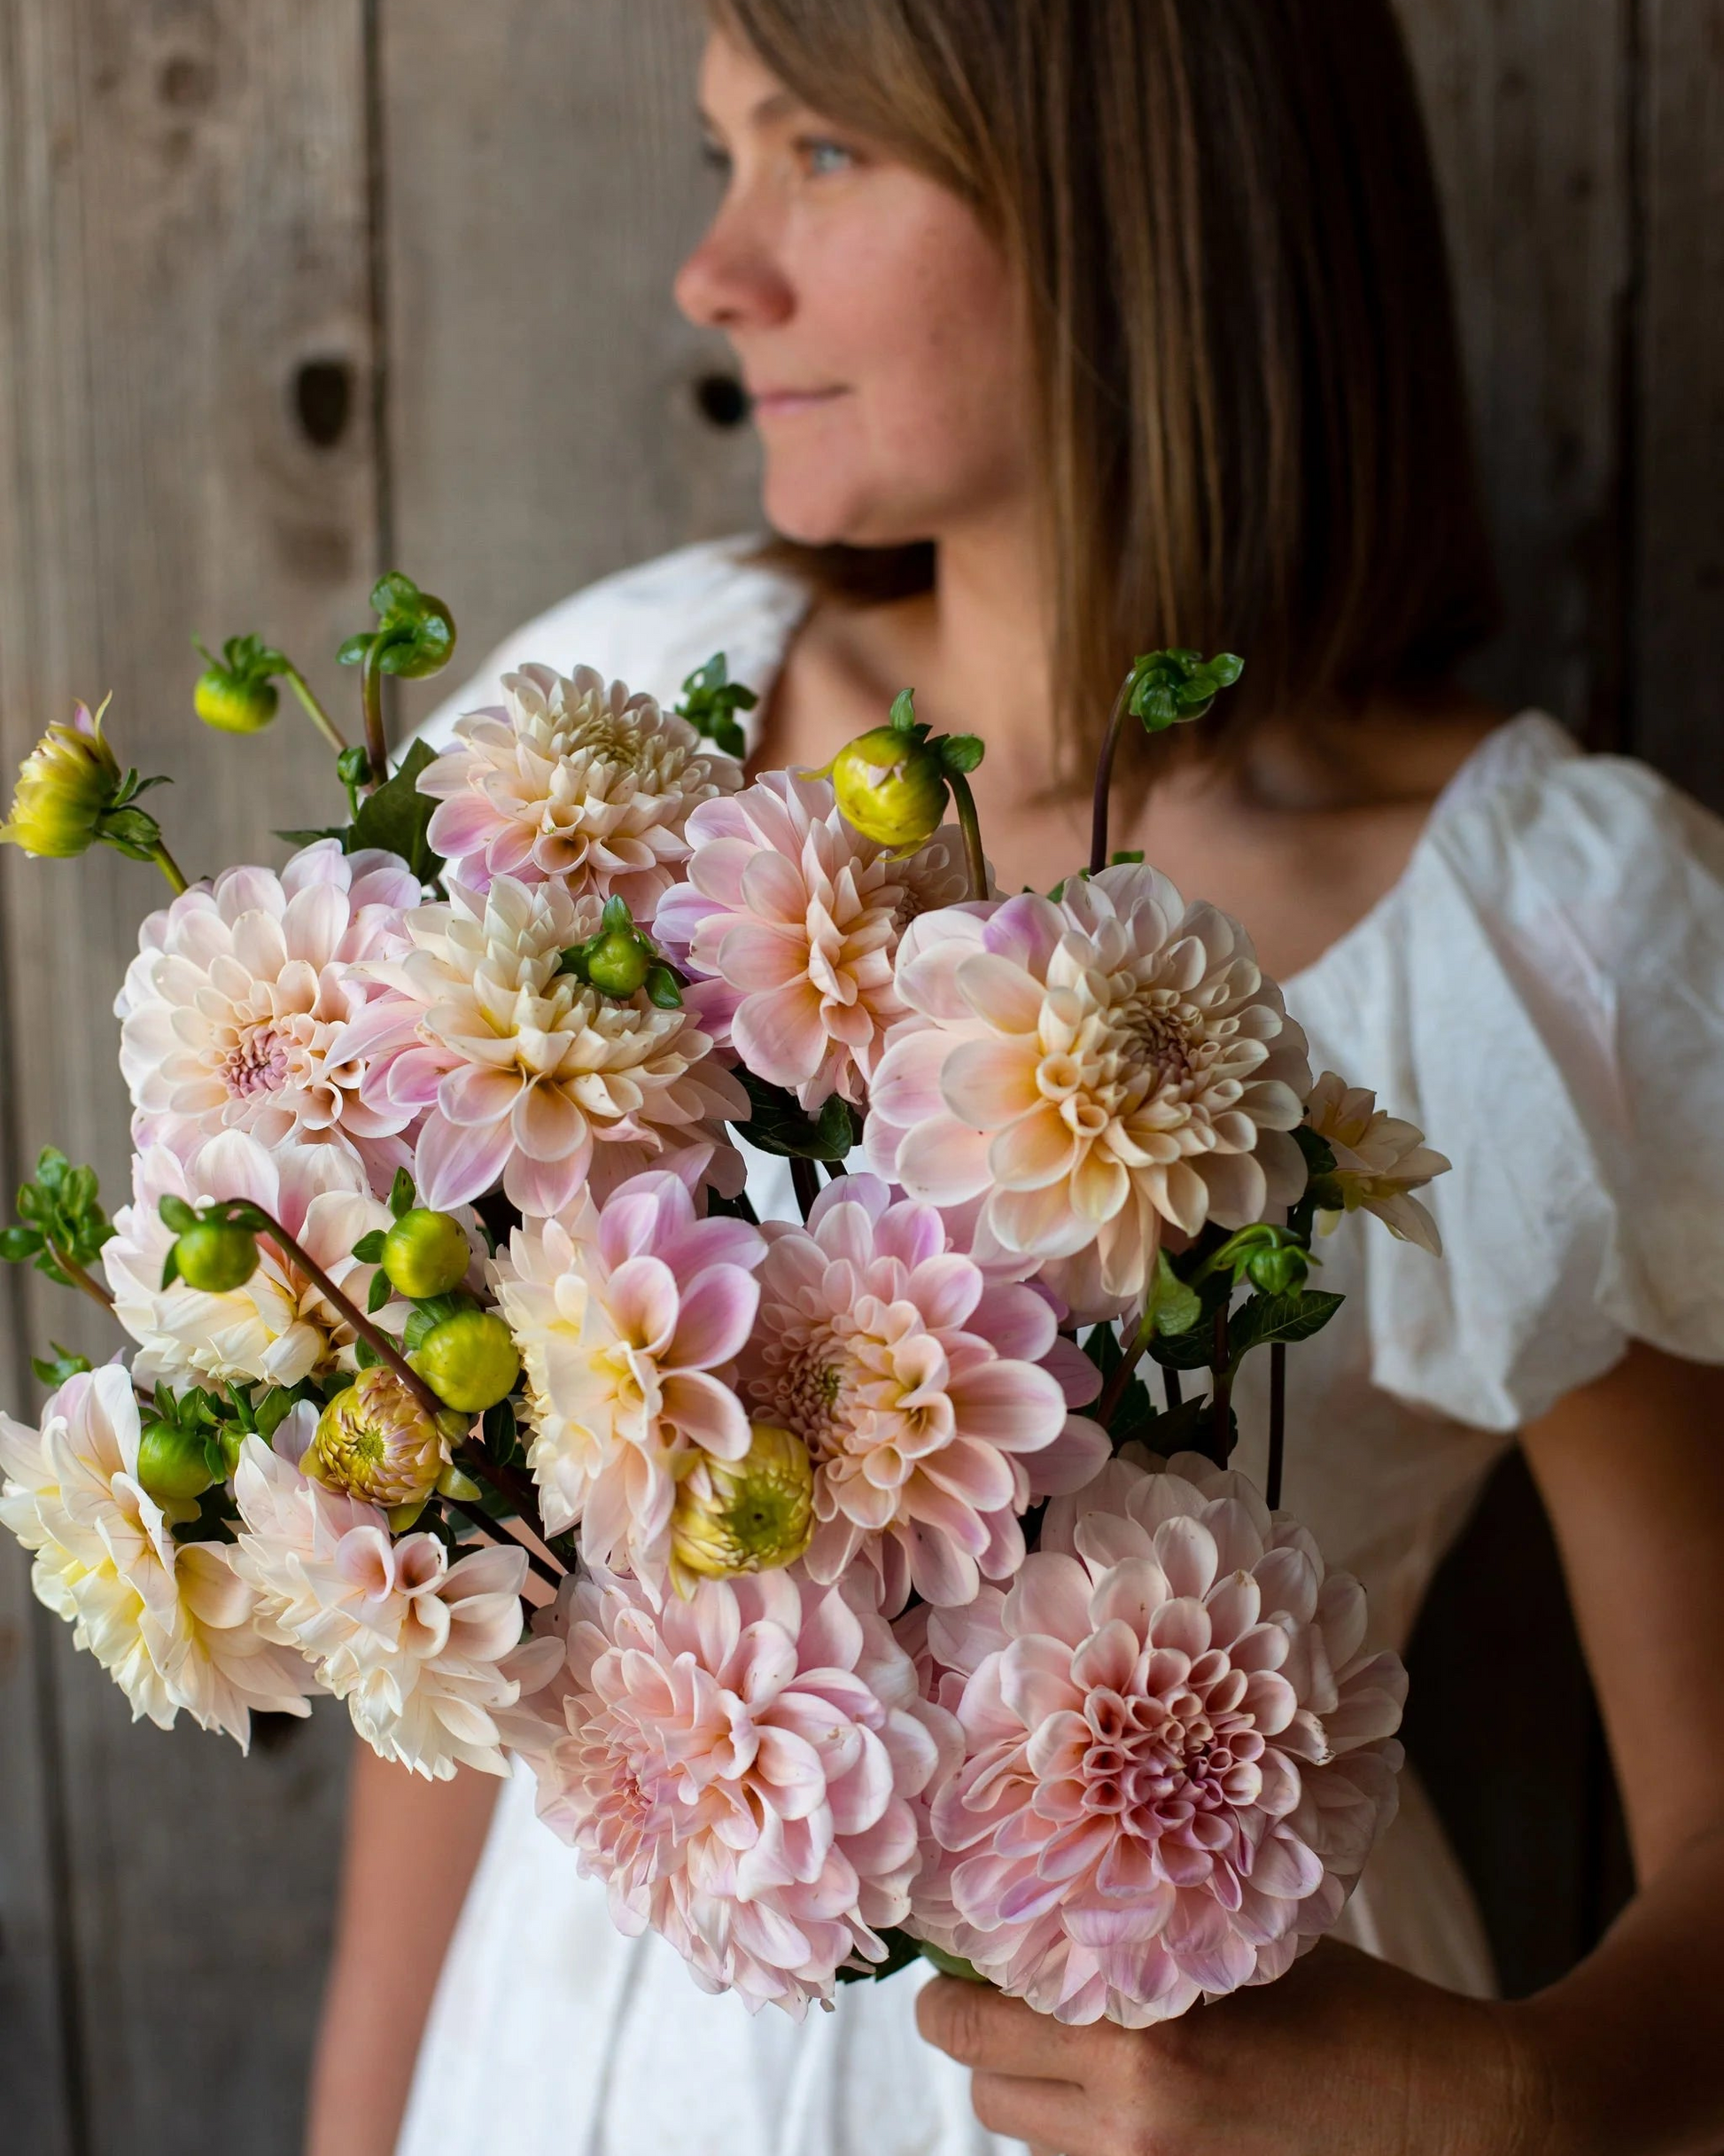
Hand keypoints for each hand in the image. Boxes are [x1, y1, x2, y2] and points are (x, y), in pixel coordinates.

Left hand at [915, 1941, 1550, 2155]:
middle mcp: (1130, 2128)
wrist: (1454, 2118)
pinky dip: (1085, 2125)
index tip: (959, 1944)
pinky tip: (1136, 2081)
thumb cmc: (1356, 2009)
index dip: (949, 1982)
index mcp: (1141, 2045)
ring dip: (1035, 2082)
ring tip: (1088, 2027)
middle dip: (982, 2033)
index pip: (971, 2025)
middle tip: (1010, 1981)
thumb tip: (1041, 1896)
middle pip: (983, 2088)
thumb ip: (1138, 1933)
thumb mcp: (1236, 1945)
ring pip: (1027, 2135)